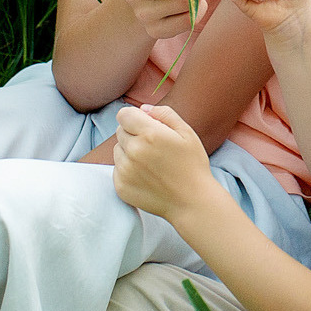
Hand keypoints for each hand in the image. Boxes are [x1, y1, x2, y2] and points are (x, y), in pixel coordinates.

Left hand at [113, 102, 219, 218]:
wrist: (192, 202)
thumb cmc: (193, 165)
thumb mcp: (187, 133)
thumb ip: (164, 114)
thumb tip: (143, 109)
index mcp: (149, 134)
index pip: (124, 114)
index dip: (134, 118)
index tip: (145, 126)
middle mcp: (133, 151)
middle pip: (120, 131)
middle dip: (133, 134)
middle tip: (153, 147)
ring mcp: (125, 170)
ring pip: (117, 150)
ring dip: (129, 152)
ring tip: (150, 163)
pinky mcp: (120, 186)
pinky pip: (117, 169)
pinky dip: (128, 170)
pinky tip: (146, 176)